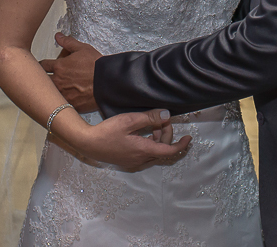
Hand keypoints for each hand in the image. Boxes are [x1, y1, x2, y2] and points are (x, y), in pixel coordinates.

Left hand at [40, 33, 102, 112]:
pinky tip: (65, 99)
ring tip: (56, 89)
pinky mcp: (70, 104)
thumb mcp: (82, 49)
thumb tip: (58, 36)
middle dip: (43, 79)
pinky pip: (61, 104)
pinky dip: (61, 101)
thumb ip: (68, 42)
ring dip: (51, 90)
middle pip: (42, 81)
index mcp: (59, 67)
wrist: (108, 82)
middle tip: (46, 78)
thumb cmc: (96, 66)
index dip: (42, 65)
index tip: (43, 66)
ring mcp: (63, 94)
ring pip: (50, 93)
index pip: (42, 65)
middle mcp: (58, 81)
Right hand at [62, 109, 191, 171]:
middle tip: (162, 120)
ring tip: (153, 124)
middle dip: (166, 135)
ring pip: (154, 152)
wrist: (87, 143)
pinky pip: (145, 154)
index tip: (188, 137)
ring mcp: (134, 162)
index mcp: (144, 151)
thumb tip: (166, 114)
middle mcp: (141, 160)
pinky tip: (143, 132)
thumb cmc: (107, 132)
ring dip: (158, 139)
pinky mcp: (128, 160)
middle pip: (162, 150)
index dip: (181, 145)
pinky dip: (150, 143)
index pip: (169, 151)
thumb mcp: (129, 120)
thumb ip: (149, 118)